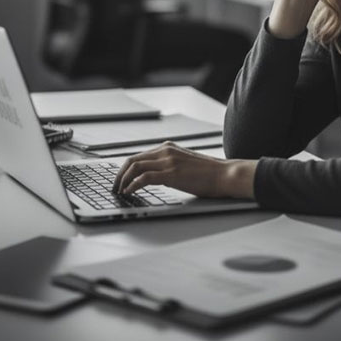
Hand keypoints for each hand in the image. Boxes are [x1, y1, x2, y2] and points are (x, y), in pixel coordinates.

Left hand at [113, 141, 256, 198]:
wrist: (225, 174)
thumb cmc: (210, 173)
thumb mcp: (186, 164)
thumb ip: (171, 165)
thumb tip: (158, 177)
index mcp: (169, 148)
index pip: (140, 156)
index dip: (126, 168)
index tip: (120, 179)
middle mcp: (166, 151)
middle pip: (133, 159)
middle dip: (120, 174)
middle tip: (115, 186)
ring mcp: (168, 161)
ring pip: (135, 167)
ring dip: (123, 180)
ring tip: (119, 191)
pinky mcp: (171, 174)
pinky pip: (144, 178)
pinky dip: (132, 185)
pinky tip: (129, 192)